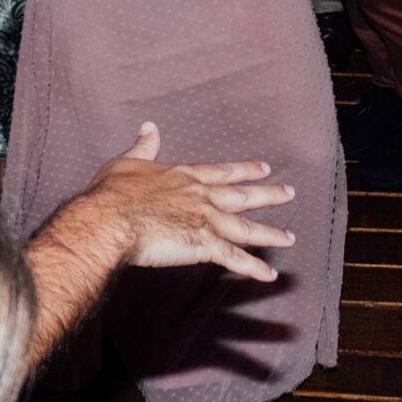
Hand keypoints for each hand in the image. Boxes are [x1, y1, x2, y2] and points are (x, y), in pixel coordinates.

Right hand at [87, 122, 298, 280]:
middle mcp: (201, 196)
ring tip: (290, 238)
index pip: (222, 172)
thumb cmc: (113, 194)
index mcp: (185, 177)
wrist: (111, 220)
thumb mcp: (128, 162)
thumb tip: (148, 127)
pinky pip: (234, 259)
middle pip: (242, 196)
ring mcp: (206, 220)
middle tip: (291, 192)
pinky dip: (253, 267)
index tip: (265, 168)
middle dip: (268, 194)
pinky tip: (270, 275)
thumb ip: (144, 146)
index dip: (245, 170)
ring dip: (269, 234)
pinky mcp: (203, 245)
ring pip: (246, 228)